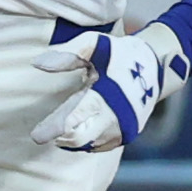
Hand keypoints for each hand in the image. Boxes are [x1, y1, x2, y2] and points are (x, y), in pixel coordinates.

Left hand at [31, 22, 188, 152]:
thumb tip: (37, 64)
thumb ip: (67, 54)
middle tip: (41, 134)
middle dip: (61, 137)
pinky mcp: (126, 135)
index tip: (36, 136)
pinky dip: (85, 141)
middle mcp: (116, 115)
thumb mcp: (94, 44)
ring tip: (59, 127)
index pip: (76, 117)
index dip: (55, 128)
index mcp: (107, 93)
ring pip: (88, 144)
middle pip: (81, 138)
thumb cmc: (119, 53)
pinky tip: (76, 130)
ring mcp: (123, 128)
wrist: (155, 66)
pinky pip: (99, 145)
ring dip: (71, 138)